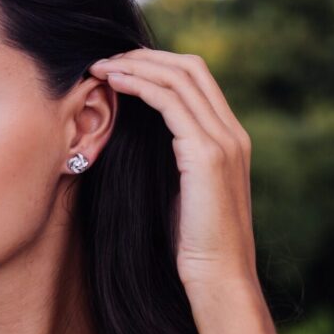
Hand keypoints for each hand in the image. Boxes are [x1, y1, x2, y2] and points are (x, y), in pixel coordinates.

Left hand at [88, 49, 258, 290]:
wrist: (218, 277)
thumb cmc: (191, 242)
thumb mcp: (179, 189)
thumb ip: (169, 158)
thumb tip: (135, 137)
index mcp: (229, 138)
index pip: (197, 78)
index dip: (156, 64)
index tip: (118, 66)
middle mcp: (232, 133)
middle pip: (190, 67)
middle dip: (144, 57)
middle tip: (104, 59)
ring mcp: (224, 141)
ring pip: (179, 78)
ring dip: (136, 67)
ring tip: (100, 68)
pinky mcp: (207, 155)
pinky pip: (171, 103)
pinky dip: (140, 86)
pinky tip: (114, 85)